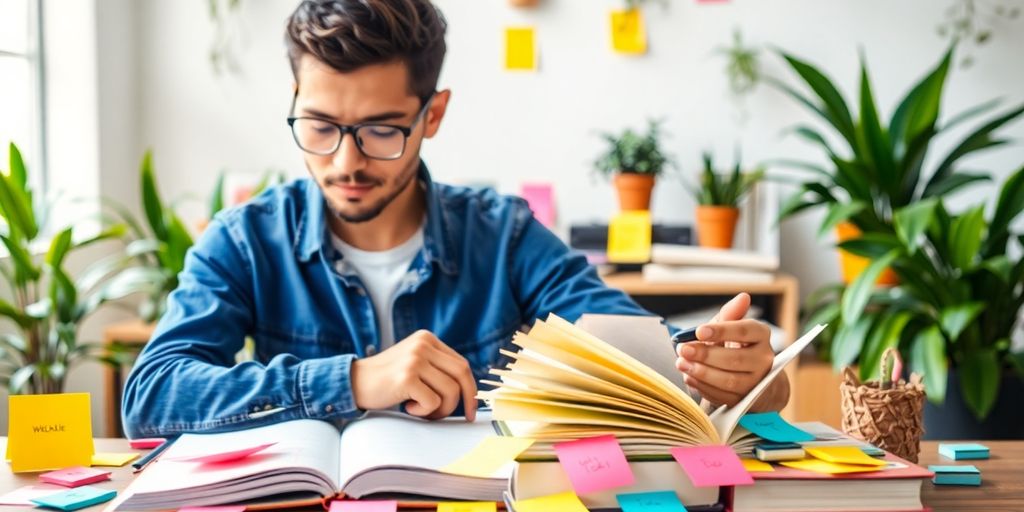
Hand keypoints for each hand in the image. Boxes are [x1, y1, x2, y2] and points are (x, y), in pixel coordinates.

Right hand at [351, 330, 476, 420]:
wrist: (353, 383)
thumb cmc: (387, 380)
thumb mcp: (414, 363)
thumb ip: (437, 369)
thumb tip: (468, 391)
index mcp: (427, 339)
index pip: (461, 364)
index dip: (470, 388)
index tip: (471, 408)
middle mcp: (423, 344)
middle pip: (461, 374)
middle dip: (465, 400)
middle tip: (464, 417)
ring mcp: (415, 359)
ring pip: (450, 391)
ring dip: (440, 410)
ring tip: (421, 411)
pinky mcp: (407, 377)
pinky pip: (433, 402)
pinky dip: (424, 411)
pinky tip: (407, 407)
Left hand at [675, 293, 774, 406]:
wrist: (750, 376)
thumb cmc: (736, 345)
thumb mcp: (731, 327)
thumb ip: (731, 314)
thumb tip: (743, 297)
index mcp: (761, 335)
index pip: (744, 331)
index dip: (721, 331)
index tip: (699, 330)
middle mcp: (763, 359)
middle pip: (735, 358)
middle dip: (705, 354)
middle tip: (683, 349)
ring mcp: (756, 382)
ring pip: (729, 380)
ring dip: (701, 372)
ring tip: (682, 363)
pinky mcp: (745, 399)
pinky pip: (723, 395)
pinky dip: (703, 386)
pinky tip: (689, 377)